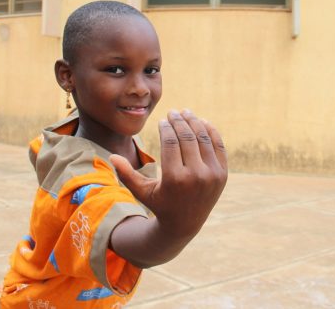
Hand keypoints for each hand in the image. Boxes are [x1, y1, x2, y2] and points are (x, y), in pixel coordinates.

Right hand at [109, 109, 227, 262]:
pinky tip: (202, 122)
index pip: (170, 142)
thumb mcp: (141, 191)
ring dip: (195, 122)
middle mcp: (196, 176)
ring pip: (203, 139)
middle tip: (173, 112)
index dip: (166, 128)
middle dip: (179, 121)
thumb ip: (126, 174)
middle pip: (187, 137)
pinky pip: (218, 146)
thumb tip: (112, 156)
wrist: (185, 223)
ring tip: (186, 113)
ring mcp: (212, 175)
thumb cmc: (159, 204)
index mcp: (174, 179)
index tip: (162, 120)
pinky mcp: (222, 174)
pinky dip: (211, 132)